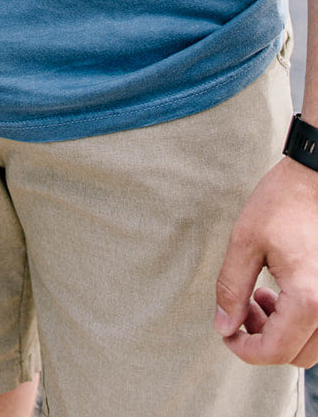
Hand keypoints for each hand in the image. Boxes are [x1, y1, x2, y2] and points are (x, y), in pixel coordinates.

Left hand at [214, 155, 317, 365]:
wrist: (316, 176)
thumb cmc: (283, 201)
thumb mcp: (246, 241)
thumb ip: (231, 288)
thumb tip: (224, 326)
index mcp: (309, 299)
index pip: (276, 350)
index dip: (244, 350)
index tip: (227, 333)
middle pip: (296, 356)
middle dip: (263, 340)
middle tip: (243, 308)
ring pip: (312, 347)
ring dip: (283, 333)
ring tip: (261, 297)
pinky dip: (300, 323)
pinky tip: (281, 294)